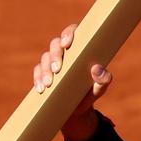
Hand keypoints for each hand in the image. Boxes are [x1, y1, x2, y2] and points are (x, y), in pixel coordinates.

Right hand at [32, 23, 112, 140]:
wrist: (77, 108)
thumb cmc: (90, 92)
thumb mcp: (99, 88)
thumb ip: (103, 80)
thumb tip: (97, 69)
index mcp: (80, 49)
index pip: (74, 32)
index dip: (68, 34)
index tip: (66, 44)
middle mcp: (65, 52)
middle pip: (55, 44)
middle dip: (55, 55)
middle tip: (57, 69)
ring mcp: (52, 61)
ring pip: (45, 58)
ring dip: (45, 70)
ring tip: (49, 84)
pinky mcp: (43, 72)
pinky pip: (37, 71)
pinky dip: (38, 79)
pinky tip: (41, 89)